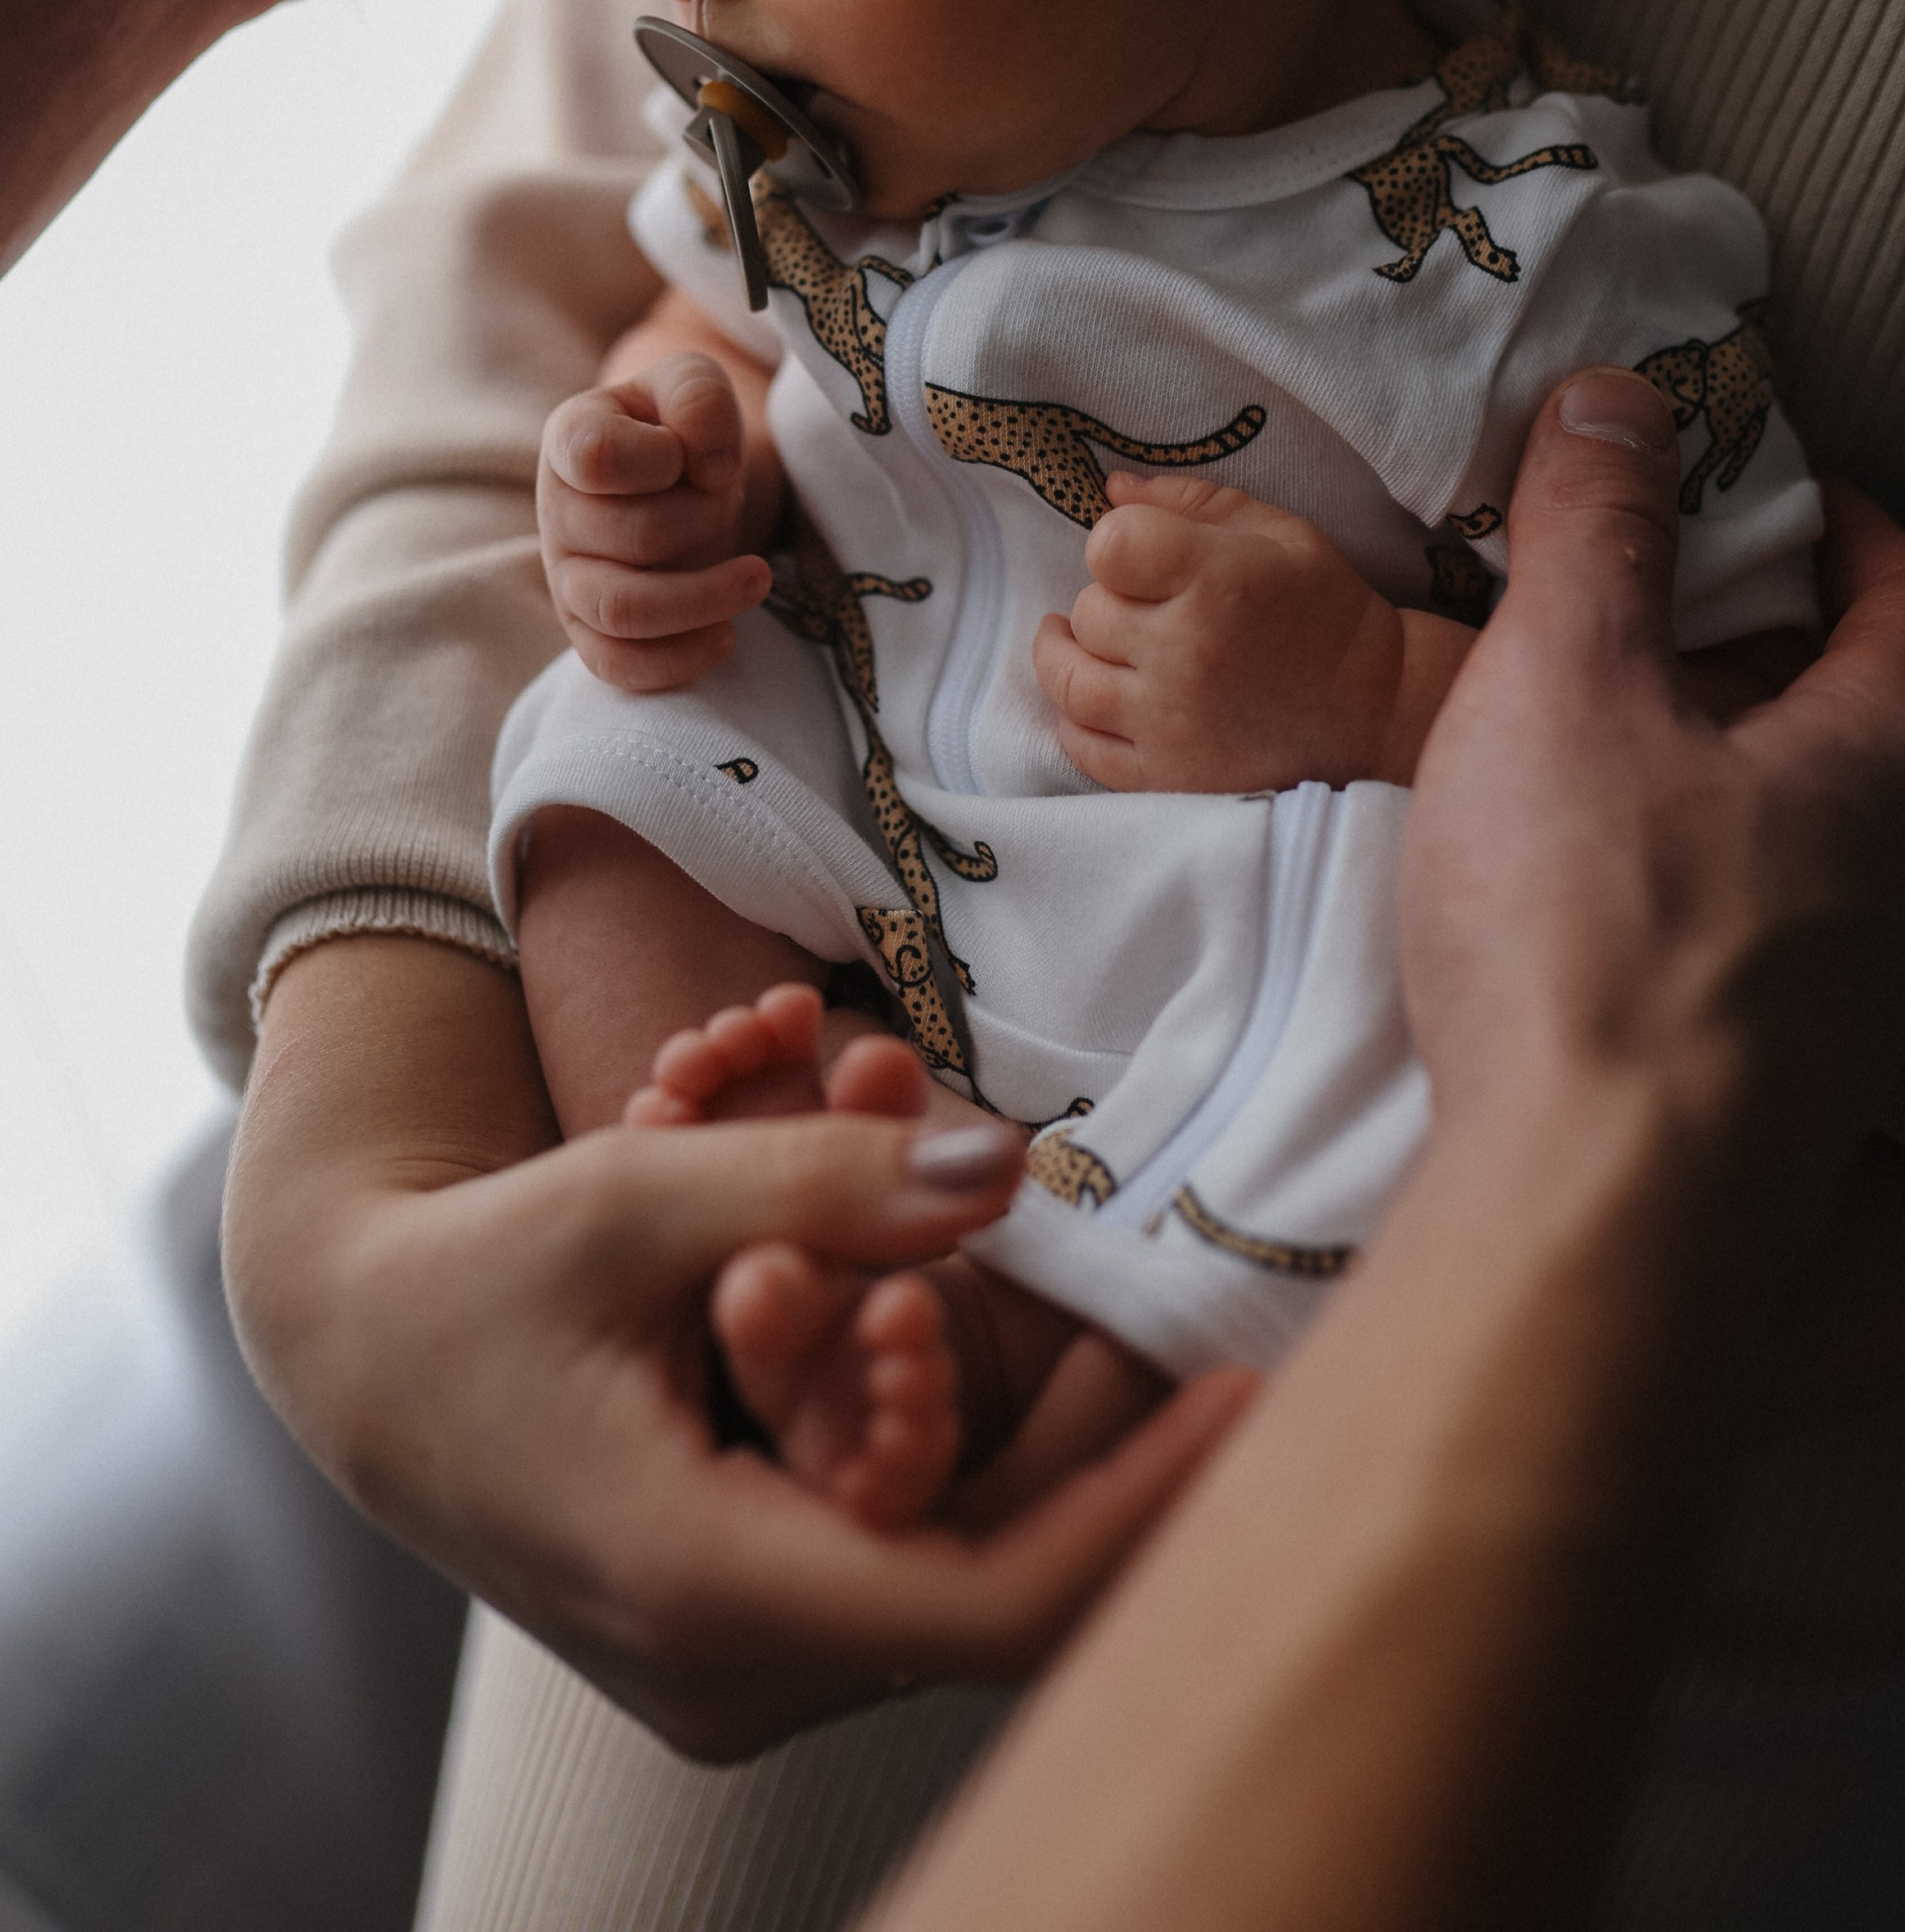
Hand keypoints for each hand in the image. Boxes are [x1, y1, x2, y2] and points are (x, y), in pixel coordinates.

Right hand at [226, 939, 1253, 1757]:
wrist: (358, 1349)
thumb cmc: (478, 1272)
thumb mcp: (636, 1201)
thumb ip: (823, 1187)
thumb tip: (1011, 1170)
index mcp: (708, 1590)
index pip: (991, 1605)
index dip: (1141, 1515)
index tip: (1252, 1403)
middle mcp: (736, 1670)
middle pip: (991, 1582)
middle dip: (1093, 1438)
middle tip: (1194, 1320)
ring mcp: (741, 1667)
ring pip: (950, 1565)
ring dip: (1018, 1427)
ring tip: (1094, 1298)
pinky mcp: (744, 1630)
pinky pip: (893, 1549)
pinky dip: (940, 1439)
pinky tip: (965, 1320)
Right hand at [539, 350, 773, 689]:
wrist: (684, 481)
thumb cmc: (683, 428)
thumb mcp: (694, 382)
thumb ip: (697, 397)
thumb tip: (703, 468)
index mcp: (571, 439)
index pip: (596, 456)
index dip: (662, 458)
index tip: (694, 455)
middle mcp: (557, 512)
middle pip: (635, 535)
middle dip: (704, 519)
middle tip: (727, 501)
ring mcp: (568, 579)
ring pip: (622, 610)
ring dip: (704, 597)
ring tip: (757, 578)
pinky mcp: (591, 634)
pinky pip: (619, 666)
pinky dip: (680, 660)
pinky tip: (726, 635)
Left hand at [1032, 472, 1469, 789]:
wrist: (1373, 712)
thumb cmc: (1323, 610)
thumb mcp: (1278, 533)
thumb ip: (1190, 502)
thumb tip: (1112, 487)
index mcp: (1218, 582)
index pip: (1111, 546)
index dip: (1116, 543)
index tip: (1138, 555)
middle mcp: (1187, 654)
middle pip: (1089, 613)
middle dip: (1107, 601)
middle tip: (1138, 606)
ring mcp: (1171, 723)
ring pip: (1072, 682)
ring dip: (1068, 657)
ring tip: (1077, 642)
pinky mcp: (1167, 776)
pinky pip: (1084, 748)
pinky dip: (1076, 721)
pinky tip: (1098, 699)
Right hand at [1403, 368, 1904, 1210]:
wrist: (1594, 1214)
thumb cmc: (1594, 938)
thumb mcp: (1568, 685)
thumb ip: (1596, 535)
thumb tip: (1614, 400)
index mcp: (1890, 759)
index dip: (1836, 520)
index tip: (1749, 491)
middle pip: (1870, 711)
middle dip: (1769, 639)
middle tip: (1656, 599)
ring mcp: (1863, 993)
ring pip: (1819, 826)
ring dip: (1733, 761)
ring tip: (1607, 732)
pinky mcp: (1794, 1080)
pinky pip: (1771, 928)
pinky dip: (1707, 868)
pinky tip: (1601, 882)